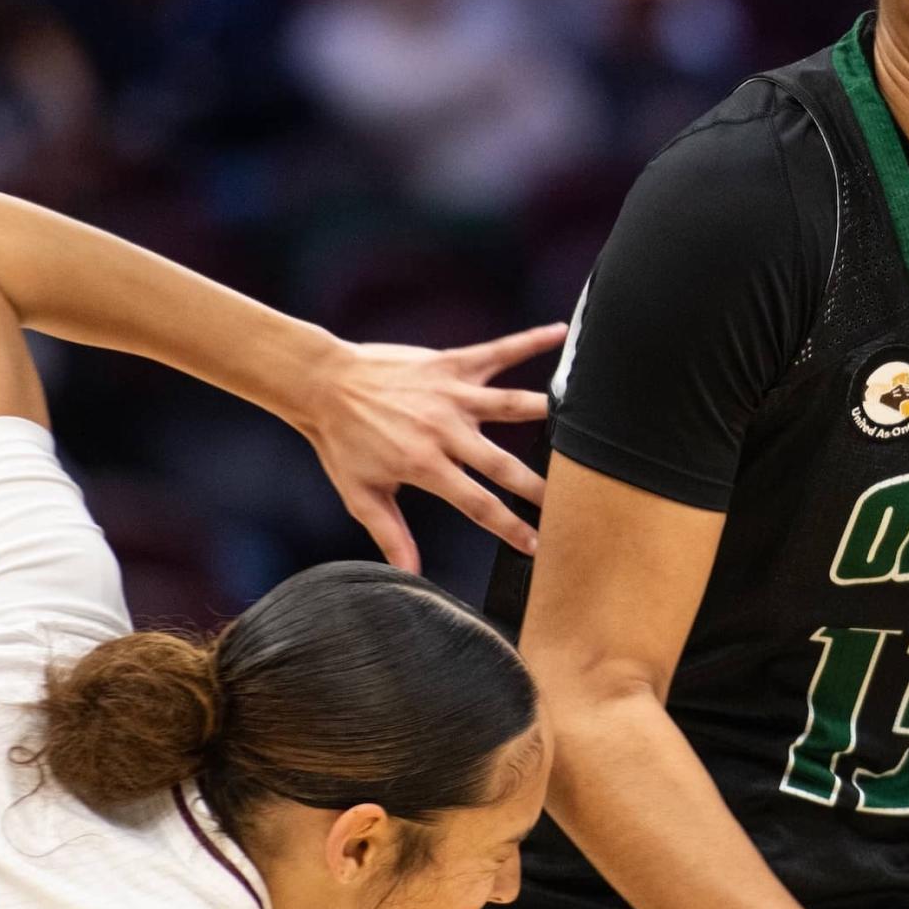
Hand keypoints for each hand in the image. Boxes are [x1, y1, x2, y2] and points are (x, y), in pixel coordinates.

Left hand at [295, 323, 565, 568]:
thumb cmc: (341, 442)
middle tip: (572, 501)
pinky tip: (561, 332)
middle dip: (540, 486)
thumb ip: (391, 535)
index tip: (537, 545)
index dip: (510, 527)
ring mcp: (452, 395)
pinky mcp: (450, 364)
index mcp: (425, 466)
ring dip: (548, 411)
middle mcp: (445, 431)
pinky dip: (530, 340)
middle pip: (505, 463)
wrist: (323, 384)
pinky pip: (498, 351)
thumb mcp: (362, 495)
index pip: (478, 504)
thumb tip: (410, 576)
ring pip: (512, 404)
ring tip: (585, 419)